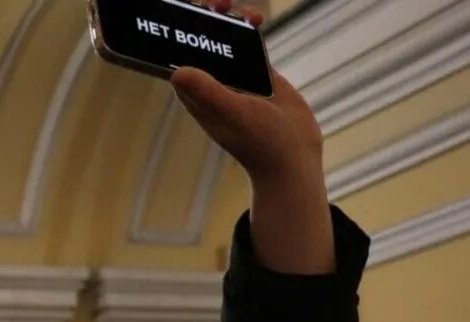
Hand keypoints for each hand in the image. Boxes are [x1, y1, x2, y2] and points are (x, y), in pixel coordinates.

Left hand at [172, 0, 334, 274]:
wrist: (295, 158)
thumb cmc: (262, 144)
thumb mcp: (235, 114)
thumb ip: (209, 93)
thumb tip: (177, 72)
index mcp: (197, 96)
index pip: (176, 59)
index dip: (174, 35)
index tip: (181, 13)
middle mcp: (211, 86)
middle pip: (199, 45)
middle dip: (202, 21)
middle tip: (214, 4)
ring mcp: (235, 79)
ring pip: (224, 41)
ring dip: (226, 20)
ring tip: (236, 9)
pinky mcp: (258, 75)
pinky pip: (248, 45)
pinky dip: (249, 29)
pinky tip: (255, 19)